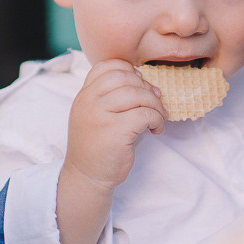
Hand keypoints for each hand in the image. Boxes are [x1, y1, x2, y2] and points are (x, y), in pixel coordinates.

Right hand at [63, 59, 166, 192]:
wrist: (87, 177)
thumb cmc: (97, 146)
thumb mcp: (94, 115)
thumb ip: (110, 96)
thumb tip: (145, 81)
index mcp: (84, 95)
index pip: (106, 66)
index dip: (128, 70)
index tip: (140, 85)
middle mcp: (88, 102)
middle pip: (125, 77)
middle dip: (146, 88)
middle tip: (155, 103)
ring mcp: (100, 115)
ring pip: (137, 94)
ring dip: (155, 105)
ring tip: (158, 117)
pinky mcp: (115, 131)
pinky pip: (145, 114)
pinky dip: (157, 120)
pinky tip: (156, 129)